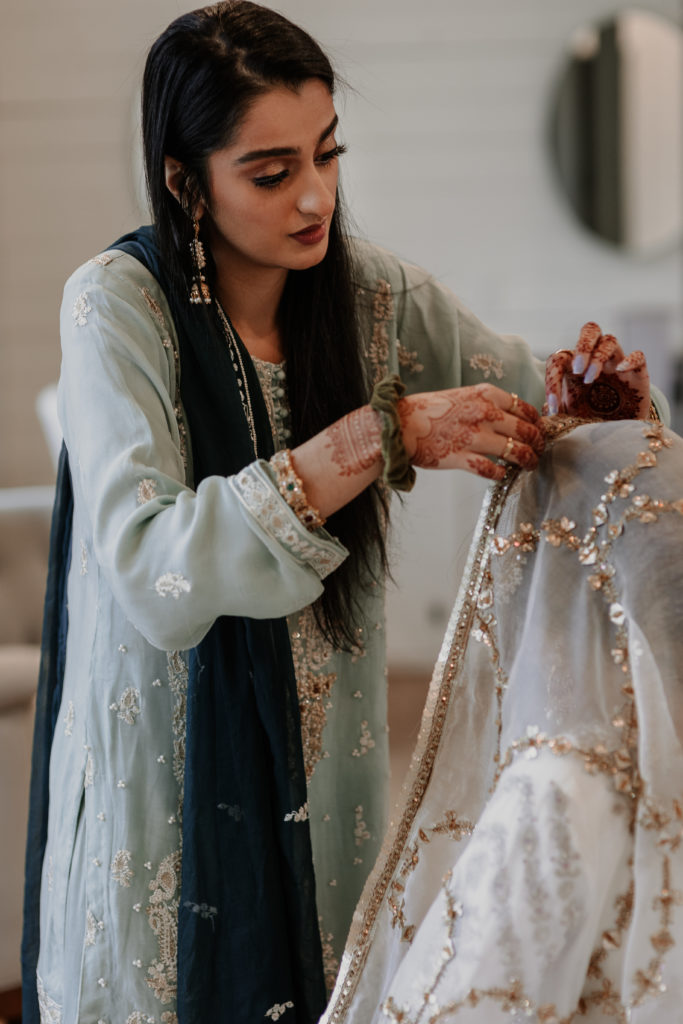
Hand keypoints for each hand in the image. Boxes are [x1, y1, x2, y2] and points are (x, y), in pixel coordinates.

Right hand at [399, 383, 543, 481]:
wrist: (398, 424)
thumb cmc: (428, 411)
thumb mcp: (462, 395)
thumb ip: (487, 403)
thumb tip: (512, 414)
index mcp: (484, 394)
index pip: (523, 407)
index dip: (536, 422)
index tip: (539, 430)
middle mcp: (482, 413)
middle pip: (524, 430)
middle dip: (538, 443)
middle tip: (539, 451)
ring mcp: (472, 436)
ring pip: (514, 451)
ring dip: (526, 460)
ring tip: (529, 465)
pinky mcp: (459, 457)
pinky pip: (490, 469)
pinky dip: (500, 474)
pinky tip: (502, 474)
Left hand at [545, 322, 649, 419]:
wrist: (619, 435)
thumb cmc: (590, 421)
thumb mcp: (568, 420)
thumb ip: (554, 415)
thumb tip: (543, 411)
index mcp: (574, 369)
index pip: (559, 360)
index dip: (552, 380)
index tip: (554, 407)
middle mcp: (596, 361)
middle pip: (590, 331)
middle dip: (582, 346)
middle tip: (577, 369)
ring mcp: (617, 365)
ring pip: (610, 340)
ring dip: (598, 356)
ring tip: (590, 378)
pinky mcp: (637, 376)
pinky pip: (639, 356)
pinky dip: (631, 360)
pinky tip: (622, 370)